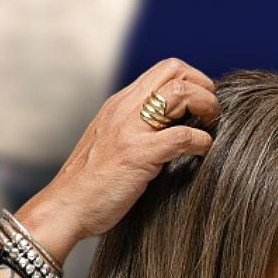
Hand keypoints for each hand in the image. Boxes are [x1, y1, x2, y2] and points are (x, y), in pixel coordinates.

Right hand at [19, 57, 219, 260]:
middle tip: (212, 113)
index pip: (165, 69)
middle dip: (204, 87)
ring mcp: (130, 130)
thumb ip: (138, 127)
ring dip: (207, 108)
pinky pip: (183, 136)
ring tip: (211, 129)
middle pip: (176, 70)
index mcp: (120, 104)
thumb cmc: (92, 183)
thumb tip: (175, 124)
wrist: (64, 208)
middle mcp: (124, 108)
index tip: (203, 104)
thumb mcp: (113, 141)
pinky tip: (202, 153)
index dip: (194, 80)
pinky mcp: (137, 154)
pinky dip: (202, 142)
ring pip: (181, 93)